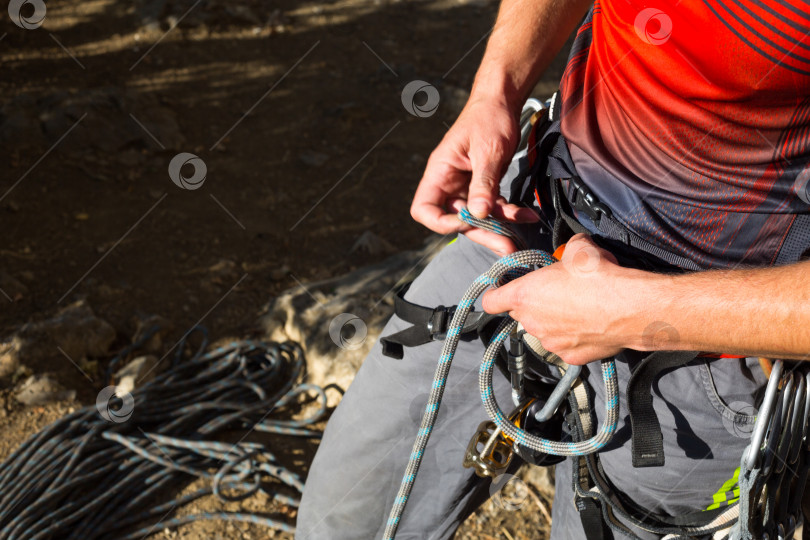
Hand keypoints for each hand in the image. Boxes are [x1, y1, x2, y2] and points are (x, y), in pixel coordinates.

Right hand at [410, 96, 538, 255]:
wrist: (502, 101)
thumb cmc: (489, 117)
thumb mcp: (489, 151)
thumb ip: (483, 183)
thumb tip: (478, 214)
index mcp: (440, 172)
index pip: (424, 210)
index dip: (442, 223)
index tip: (467, 222)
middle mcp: (448, 182)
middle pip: (455, 220)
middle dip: (481, 234)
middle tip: (506, 246)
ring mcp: (465, 186)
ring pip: (476, 217)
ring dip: (498, 227)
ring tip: (521, 234)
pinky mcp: (481, 186)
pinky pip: (491, 206)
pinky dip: (508, 213)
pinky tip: (526, 215)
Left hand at [481, 234, 637, 364]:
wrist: (629, 308)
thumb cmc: (599, 277)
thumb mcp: (579, 249)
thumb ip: (566, 249)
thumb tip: (573, 247)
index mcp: (524, 295)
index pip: (491, 301)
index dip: (495, 295)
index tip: (499, 292)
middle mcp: (532, 322)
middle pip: (521, 314)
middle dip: (533, 305)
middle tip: (555, 294)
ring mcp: (550, 342)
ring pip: (543, 331)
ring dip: (553, 322)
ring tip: (578, 309)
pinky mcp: (570, 357)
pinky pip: (565, 346)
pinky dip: (573, 338)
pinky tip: (590, 326)